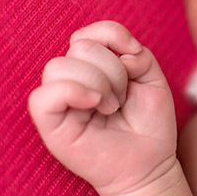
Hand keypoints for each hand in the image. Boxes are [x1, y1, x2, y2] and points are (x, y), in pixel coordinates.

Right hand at [29, 21, 176, 195]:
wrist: (150, 163)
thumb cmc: (148, 124)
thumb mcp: (153, 79)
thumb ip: (138, 56)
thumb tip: (120, 53)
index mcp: (93, 66)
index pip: (89, 33)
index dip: (113, 35)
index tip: (135, 56)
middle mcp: (72, 80)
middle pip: (80, 46)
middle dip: (113, 69)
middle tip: (122, 98)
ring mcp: (59, 101)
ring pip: (60, 66)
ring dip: (98, 83)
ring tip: (111, 107)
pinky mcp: (50, 125)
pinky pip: (43, 97)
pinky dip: (73, 92)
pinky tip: (96, 104)